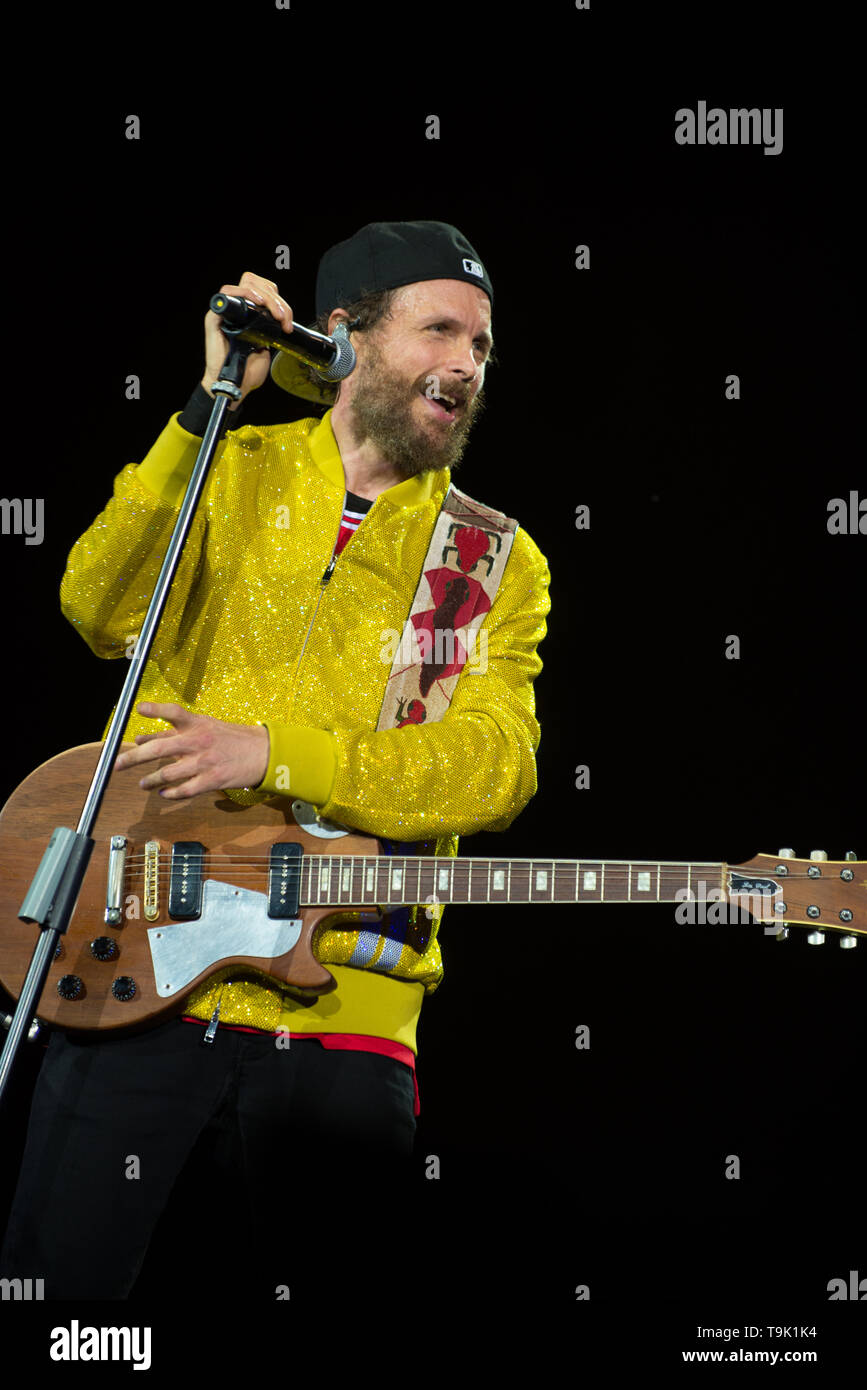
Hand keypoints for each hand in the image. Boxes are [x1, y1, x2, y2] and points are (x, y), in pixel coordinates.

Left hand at [114, 702, 269, 799]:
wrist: (262, 753)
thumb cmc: (231, 738)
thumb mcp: (204, 727)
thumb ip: (172, 732)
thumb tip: (142, 738)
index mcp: (197, 724)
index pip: (173, 712)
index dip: (155, 709)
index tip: (139, 708)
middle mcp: (198, 741)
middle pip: (160, 748)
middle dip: (135, 757)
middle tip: (118, 764)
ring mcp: (205, 762)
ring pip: (169, 773)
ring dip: (151, 780)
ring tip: (143, 784)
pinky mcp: (212, 780)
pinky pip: (186, 790)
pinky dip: (172, 793)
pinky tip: (164, 794)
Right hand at [202, 270, 294, 407]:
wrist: (236, 384)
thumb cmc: (248, 368)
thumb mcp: (267, 344)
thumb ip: (271, 328)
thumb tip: (281, 316)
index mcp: (248, 313)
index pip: (263, 289)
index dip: (278, 299)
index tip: (287, 320)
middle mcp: (236, 309)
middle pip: (256, 283)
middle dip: (276, 299)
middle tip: (283, 318)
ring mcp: (225, 311)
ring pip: (246, 283)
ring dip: (266, 296)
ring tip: (276, 315)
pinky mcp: (214, 317)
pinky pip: (226, 294)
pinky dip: (245, 294)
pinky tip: (258, 305)